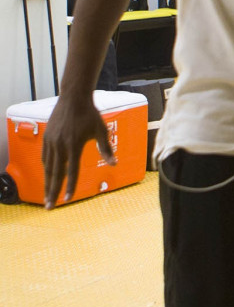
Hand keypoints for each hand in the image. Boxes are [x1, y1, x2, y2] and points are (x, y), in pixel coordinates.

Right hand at [41, 90, 115, 208]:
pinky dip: (47, 169)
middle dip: (52, 192)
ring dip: (47, 183)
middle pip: (55, 174)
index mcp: (74, 145)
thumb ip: (106, 149)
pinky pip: (45, 157)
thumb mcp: (101, 131)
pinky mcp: (46, 138)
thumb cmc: (91, 114)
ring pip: (48, 167)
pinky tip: (48, 176)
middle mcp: (60, 145)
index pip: (72, 171)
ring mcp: (51, 142)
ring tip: (47, 196)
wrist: (74, 98)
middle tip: (49, 208)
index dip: (70, 187)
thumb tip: (115, 164)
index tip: (67, 200)